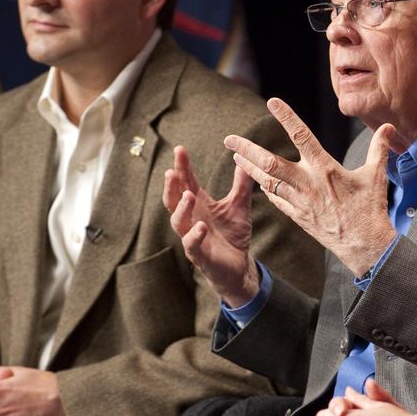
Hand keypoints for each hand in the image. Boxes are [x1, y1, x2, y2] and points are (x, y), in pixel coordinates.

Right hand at [163, 145, 260, 305]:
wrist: (239, 266)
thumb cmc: (233, 235)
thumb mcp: (239, 206)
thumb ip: (241, 185)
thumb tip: (244, 160)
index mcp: (199, 204)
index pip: (186, 182)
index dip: (182, 166)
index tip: (179, 149)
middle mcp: (191, 218)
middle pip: (174, 199)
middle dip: (172, 185)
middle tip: (172, 171)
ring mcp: (192, 236)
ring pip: (178, 221)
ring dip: (181, 208)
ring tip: (188, 195)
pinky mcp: (199, 255)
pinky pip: (191, 245)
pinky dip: (194, 235)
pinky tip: (200, 226)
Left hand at [225, 98, 397, 276]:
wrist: (364, 246)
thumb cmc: (371, 210)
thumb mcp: (376, 176)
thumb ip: (379, 149)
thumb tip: (389, 128)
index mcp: (325, 169)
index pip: (302, 137)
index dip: (286, 118)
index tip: (272, 102)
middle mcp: (308, 184)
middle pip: (270, 163)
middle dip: (247, 150)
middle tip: (229, 139)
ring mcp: (300, 202)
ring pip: (267, 182)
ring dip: (250, 169)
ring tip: (235, 157)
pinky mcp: (298, 217)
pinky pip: (277, 200)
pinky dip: (266, 189)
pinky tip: (259, 182)